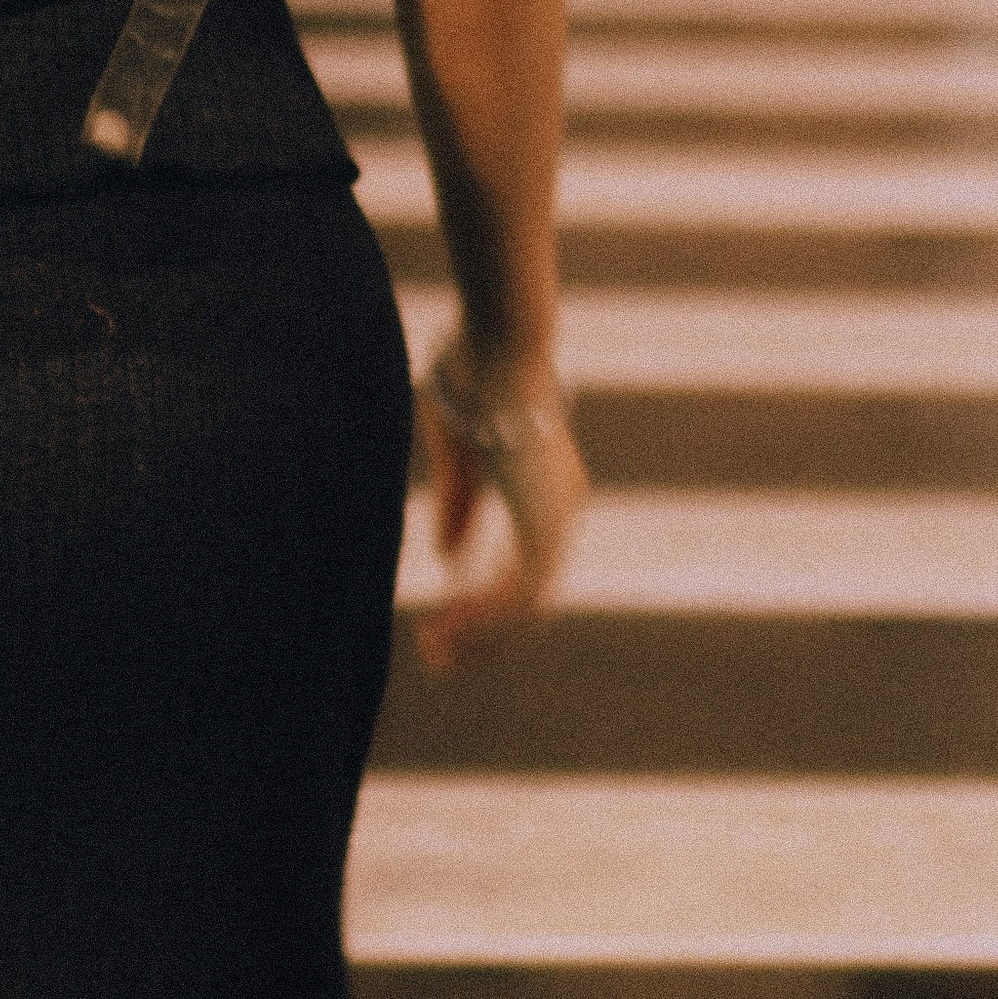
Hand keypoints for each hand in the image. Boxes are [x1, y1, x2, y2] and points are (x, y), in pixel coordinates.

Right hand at [413, 328, 587, 671]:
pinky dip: (484, 614)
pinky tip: (449, 625)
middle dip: (482, 634)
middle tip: (437, 658)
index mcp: (545, 492)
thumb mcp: (458, 450)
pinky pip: (517, 589)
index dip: (483, 605)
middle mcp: (561, 510)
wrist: (499, 340)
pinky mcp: (544, 519)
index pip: (522, 569)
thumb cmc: (476, 375)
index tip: (441, 626)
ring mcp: (557, 517)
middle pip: (529, 599)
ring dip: (479, 632)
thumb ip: (458, 503)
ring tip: (436, 649)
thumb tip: (448, 559)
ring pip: (525, 603)